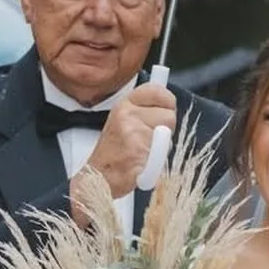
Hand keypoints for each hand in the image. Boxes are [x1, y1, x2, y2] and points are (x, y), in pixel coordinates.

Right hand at [82, 83, 176, 203]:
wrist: (99, 178)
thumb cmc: (113, 153)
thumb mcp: (124, 121)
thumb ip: (144, 111)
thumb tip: (167, 106)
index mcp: (124, 104)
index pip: (157, 91)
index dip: (166, 104)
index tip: (162, 113)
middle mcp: (127, 115)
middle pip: (169, 115)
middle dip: (166, 129)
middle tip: (150, 140)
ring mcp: (132, 134)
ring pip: (168, 136)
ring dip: (162, 146)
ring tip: (145, 152)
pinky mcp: (137, 153)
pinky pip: (161, 155)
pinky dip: (157, 163)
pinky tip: (144, 164)